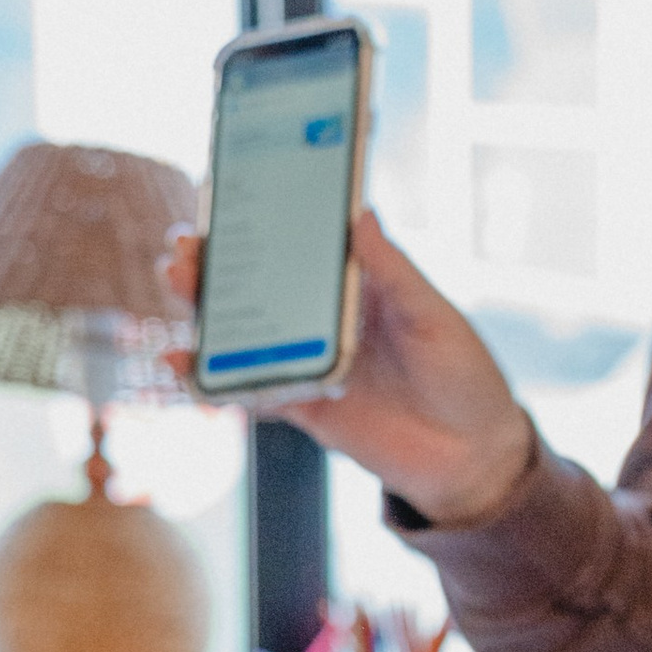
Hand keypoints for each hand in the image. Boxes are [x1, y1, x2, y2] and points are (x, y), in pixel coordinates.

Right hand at [163, 209, 535, 524]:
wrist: (474, 458)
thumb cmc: (465, 375)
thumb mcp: (434, 317)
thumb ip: (393, 272)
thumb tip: (361, 214)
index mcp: (353, 284)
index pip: (295, 241)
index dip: (257, 219)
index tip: (220, 193)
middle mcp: (322, 318)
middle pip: (255, 282)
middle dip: (213, 259)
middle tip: (186, 244)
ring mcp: (307, 361)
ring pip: (242, 329)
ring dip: (203, 306)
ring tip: (177, 282)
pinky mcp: (302, 405)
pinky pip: (248, 387)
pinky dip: (212, 376)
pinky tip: (182, 360)